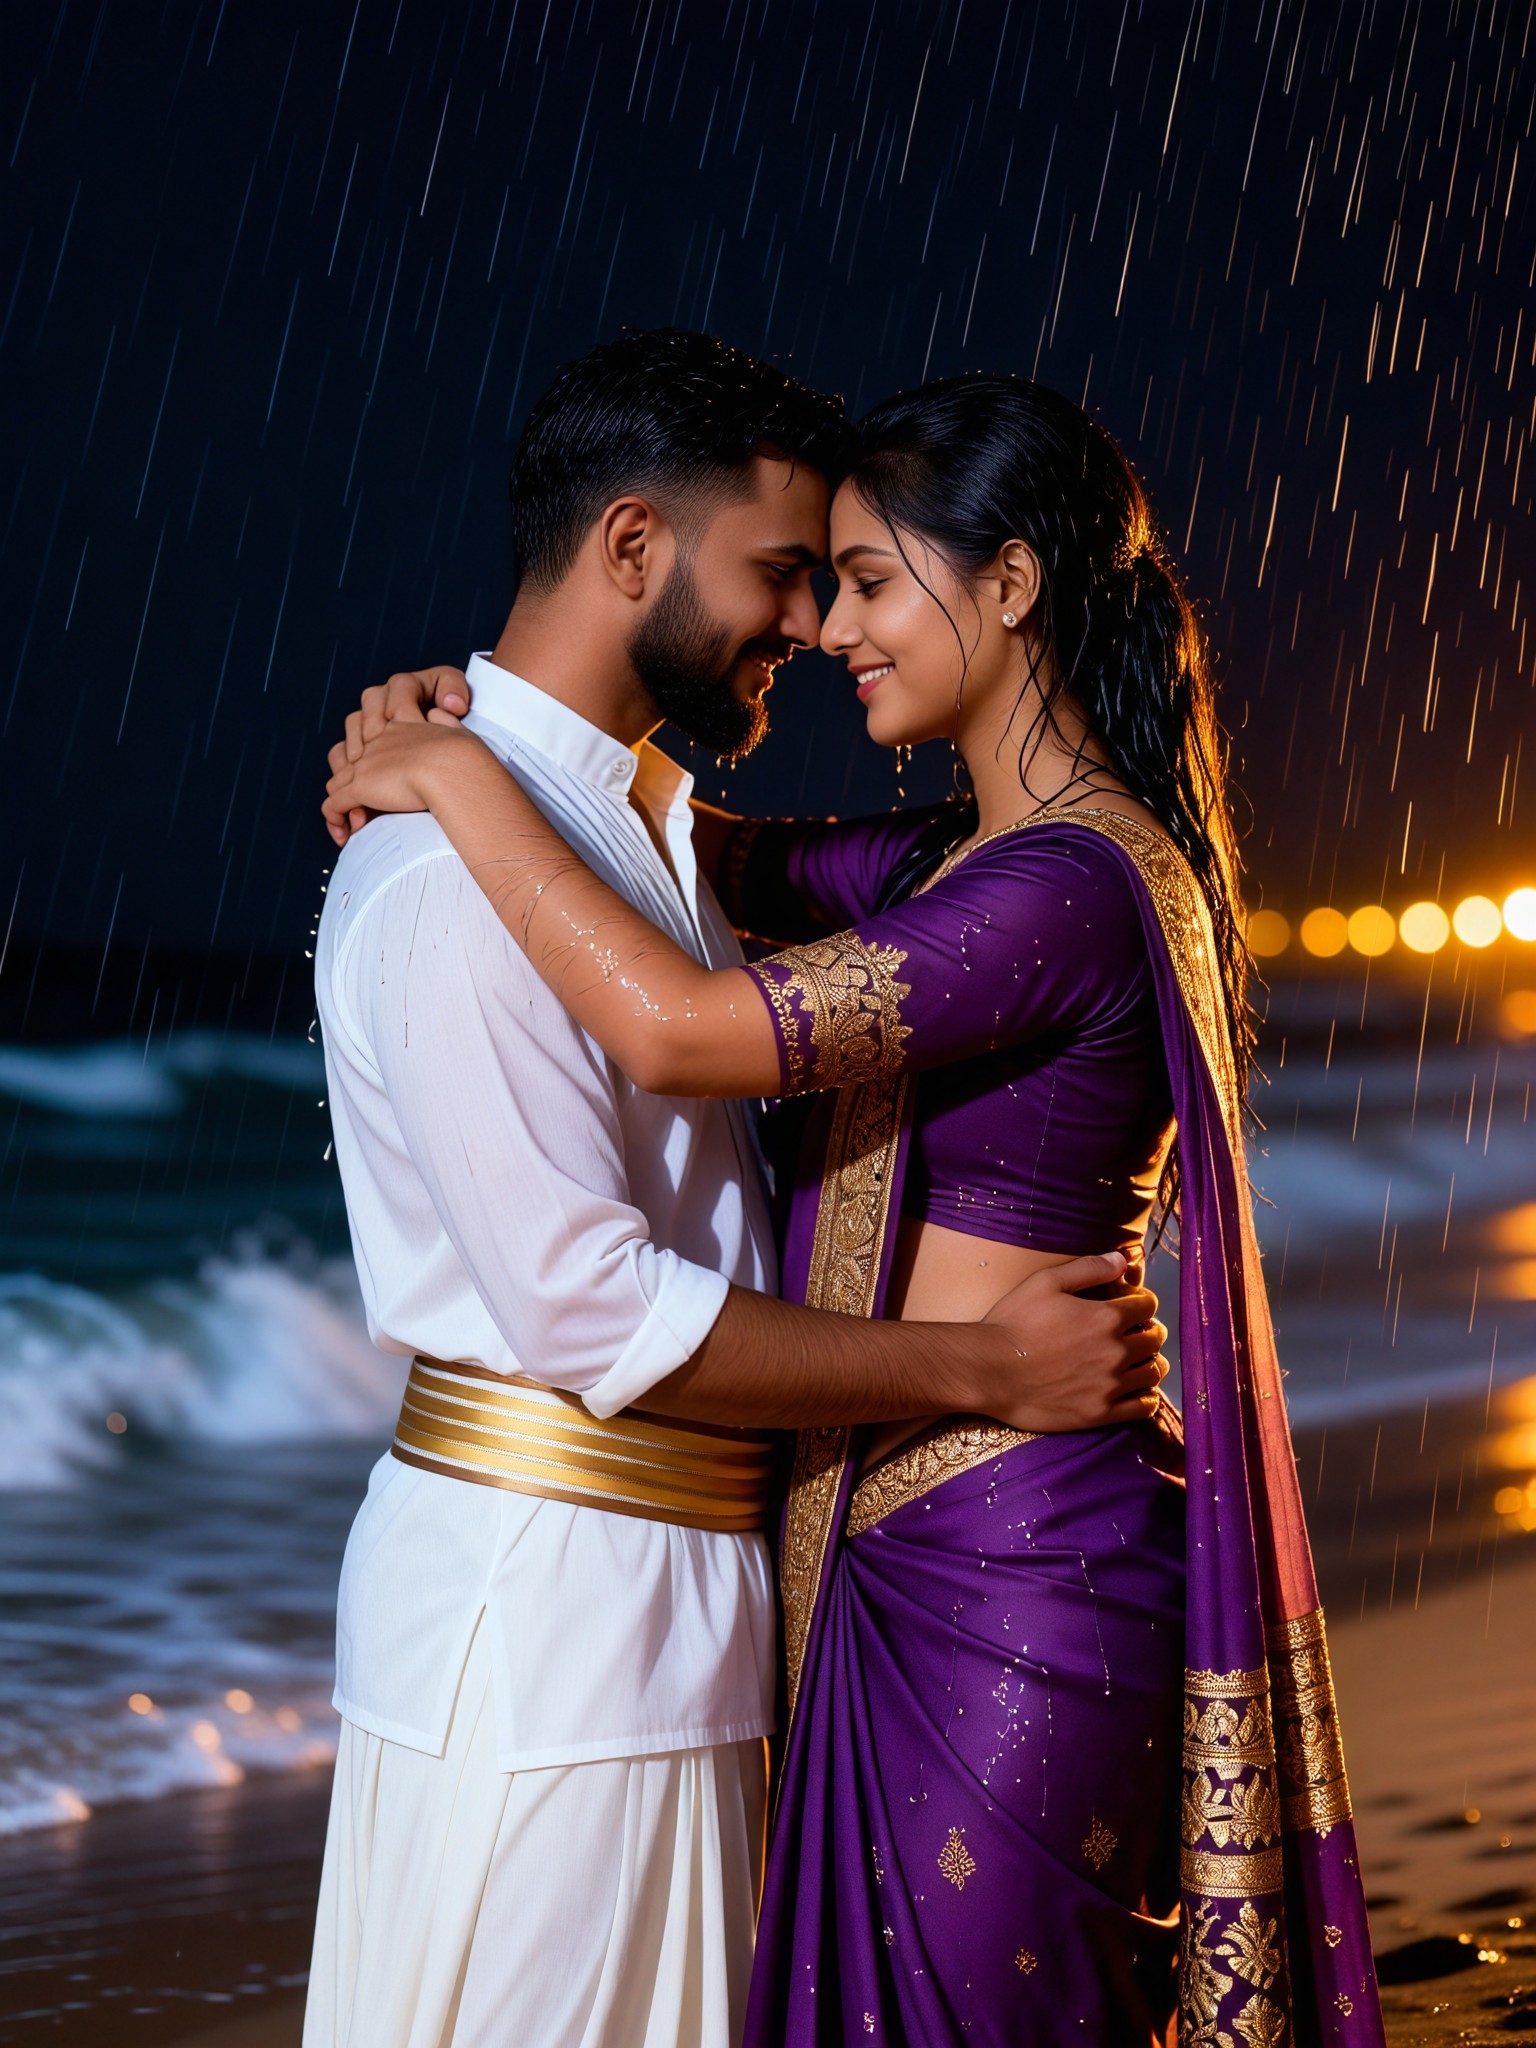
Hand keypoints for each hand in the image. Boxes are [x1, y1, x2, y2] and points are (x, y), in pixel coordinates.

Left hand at [325, 666, 473, 845]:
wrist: (454, 765)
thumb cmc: (466, 756)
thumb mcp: (458, 731)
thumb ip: (445, 722)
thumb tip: (440, 712)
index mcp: (400, 727)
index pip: (368, 730)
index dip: (367, 752)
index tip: (381, 777)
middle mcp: (378, 742)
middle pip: (344, 753)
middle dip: (349, 777)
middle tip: (364, 801)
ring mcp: (366, 763)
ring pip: (337, 781)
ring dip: (343, 803)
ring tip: (357, 821)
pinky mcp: (360, 786)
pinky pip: (333, 805)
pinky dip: (335, 821)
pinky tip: (346, 835)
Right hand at [979, 1252, 1169, 1431]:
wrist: (987, 1370)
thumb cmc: (1011, 1323)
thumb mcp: (1045, 1282)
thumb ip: (1088, 1268)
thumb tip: (1122, 1260)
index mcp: (1105, 1317)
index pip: (1147, 1306)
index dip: (1142, 1302)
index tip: (1132, 1306)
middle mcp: (1114, 1351)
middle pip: (1155, 1338)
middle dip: (1149, 1330)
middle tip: (1137, 1332)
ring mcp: (1109, 1385)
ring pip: (1154, 1372)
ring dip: (1150, 1362)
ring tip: (1139, 1361)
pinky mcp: (1099, 1413)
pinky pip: (1143, 1408)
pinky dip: (1148, 1397)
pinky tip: (1138, 1391)